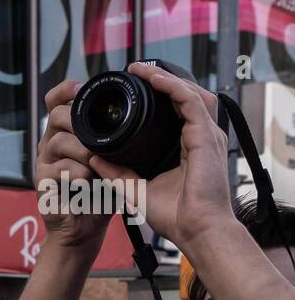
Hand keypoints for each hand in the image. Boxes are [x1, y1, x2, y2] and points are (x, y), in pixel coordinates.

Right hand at [35, 80, 111, 249]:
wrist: (83, 228)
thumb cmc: (100, 193)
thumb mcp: (113, 160)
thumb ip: (120, 138)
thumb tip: (149, 111)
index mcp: (65, 133)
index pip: (56, 99)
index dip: (67, 89)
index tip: (85, 89)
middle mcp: (50, 143)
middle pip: (56, 114)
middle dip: (81, 121)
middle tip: (101, 134)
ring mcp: (43, 163)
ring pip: (57, 140)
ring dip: (83, 149)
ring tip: (99, 162)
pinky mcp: (42, 184)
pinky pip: (57, 169)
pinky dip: (77, 173)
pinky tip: (88, 181)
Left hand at [89, 63, 230, 250]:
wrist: (195, 229)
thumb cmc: (175, 216)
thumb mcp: (137, 189)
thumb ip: (117, 172)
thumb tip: (94, 157)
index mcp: (189, 147)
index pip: (177, 113)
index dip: (159, 97)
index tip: (134, 90)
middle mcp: (201, 138)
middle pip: (186, 97)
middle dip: (163, 82)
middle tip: (137, 72)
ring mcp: (206, 135)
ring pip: (189, 93)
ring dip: (165, 78)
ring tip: (142, 70)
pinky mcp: (205, 136)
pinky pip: (189, 101)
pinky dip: (171, 86)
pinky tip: (153, 79)